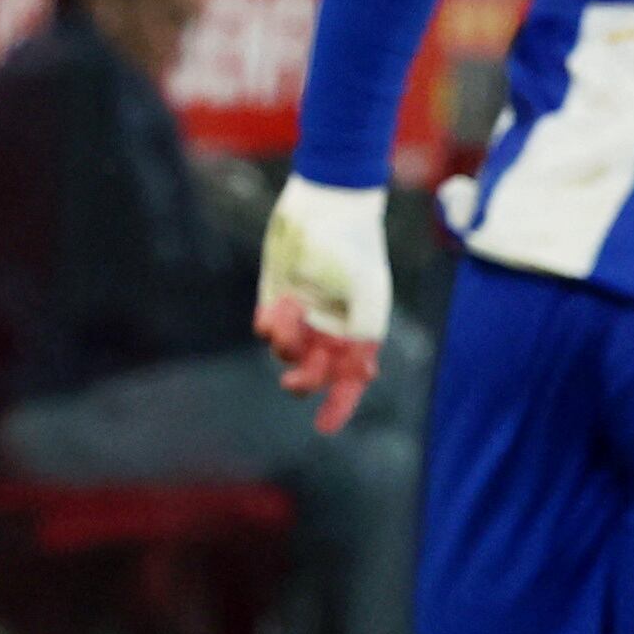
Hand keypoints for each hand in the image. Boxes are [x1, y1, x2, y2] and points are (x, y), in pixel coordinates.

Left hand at [254, 175, 391, 434]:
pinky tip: (279, 305)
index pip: (352, 379)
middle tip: (291, 383)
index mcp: (360, 329)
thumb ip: (365, 333)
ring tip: (290, 308)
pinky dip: (269, 325)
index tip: (323, 427)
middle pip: (315, 372)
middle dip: (305, 381)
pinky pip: (265, 328)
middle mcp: (330, 326)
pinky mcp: (275, 296)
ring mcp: (302, 313)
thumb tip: (359, 371)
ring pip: (286, 351)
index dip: (340, 406)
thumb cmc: (352, 247)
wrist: (325, 206)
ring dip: (286, 341)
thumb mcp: (368, 293)